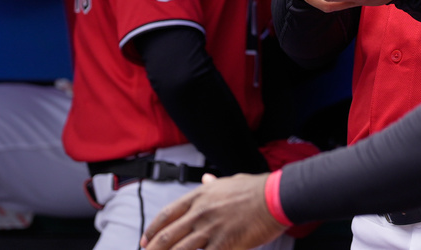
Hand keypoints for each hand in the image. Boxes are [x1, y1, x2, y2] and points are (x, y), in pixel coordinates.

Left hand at [141, 172, 286, 249]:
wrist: (276, 197)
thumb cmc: (256, 189)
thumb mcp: (229, 182)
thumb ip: (213, 184)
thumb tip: (205, 178)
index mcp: (200, 196)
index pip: (166, 215)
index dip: (152, 230)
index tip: (144, 240)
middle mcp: (200, 212)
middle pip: (167, 236)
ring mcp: (211, 229)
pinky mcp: (224, 244)